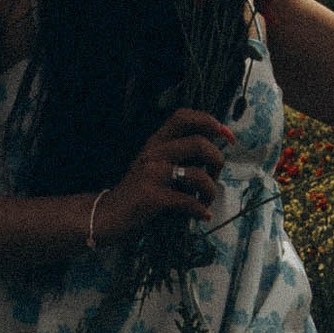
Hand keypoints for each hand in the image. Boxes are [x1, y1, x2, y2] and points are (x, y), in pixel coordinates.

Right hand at [92, 107, 232, 243]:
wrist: (106, 217)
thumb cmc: (138, 193)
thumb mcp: (154, 166)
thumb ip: (178, 156)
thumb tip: (213, 153)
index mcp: (155, 142)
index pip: (184, 116)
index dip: (210, 121)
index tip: (227, 137)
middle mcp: (153, 152)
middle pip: (200, 143)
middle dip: (217, 161)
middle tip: (215, 177)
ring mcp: (152, 174)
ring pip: (198, 175)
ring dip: (210, 191)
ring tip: (205, 202)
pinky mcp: (152, 197)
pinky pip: (189, 202)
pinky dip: (200, 211)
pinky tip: (201, 217)